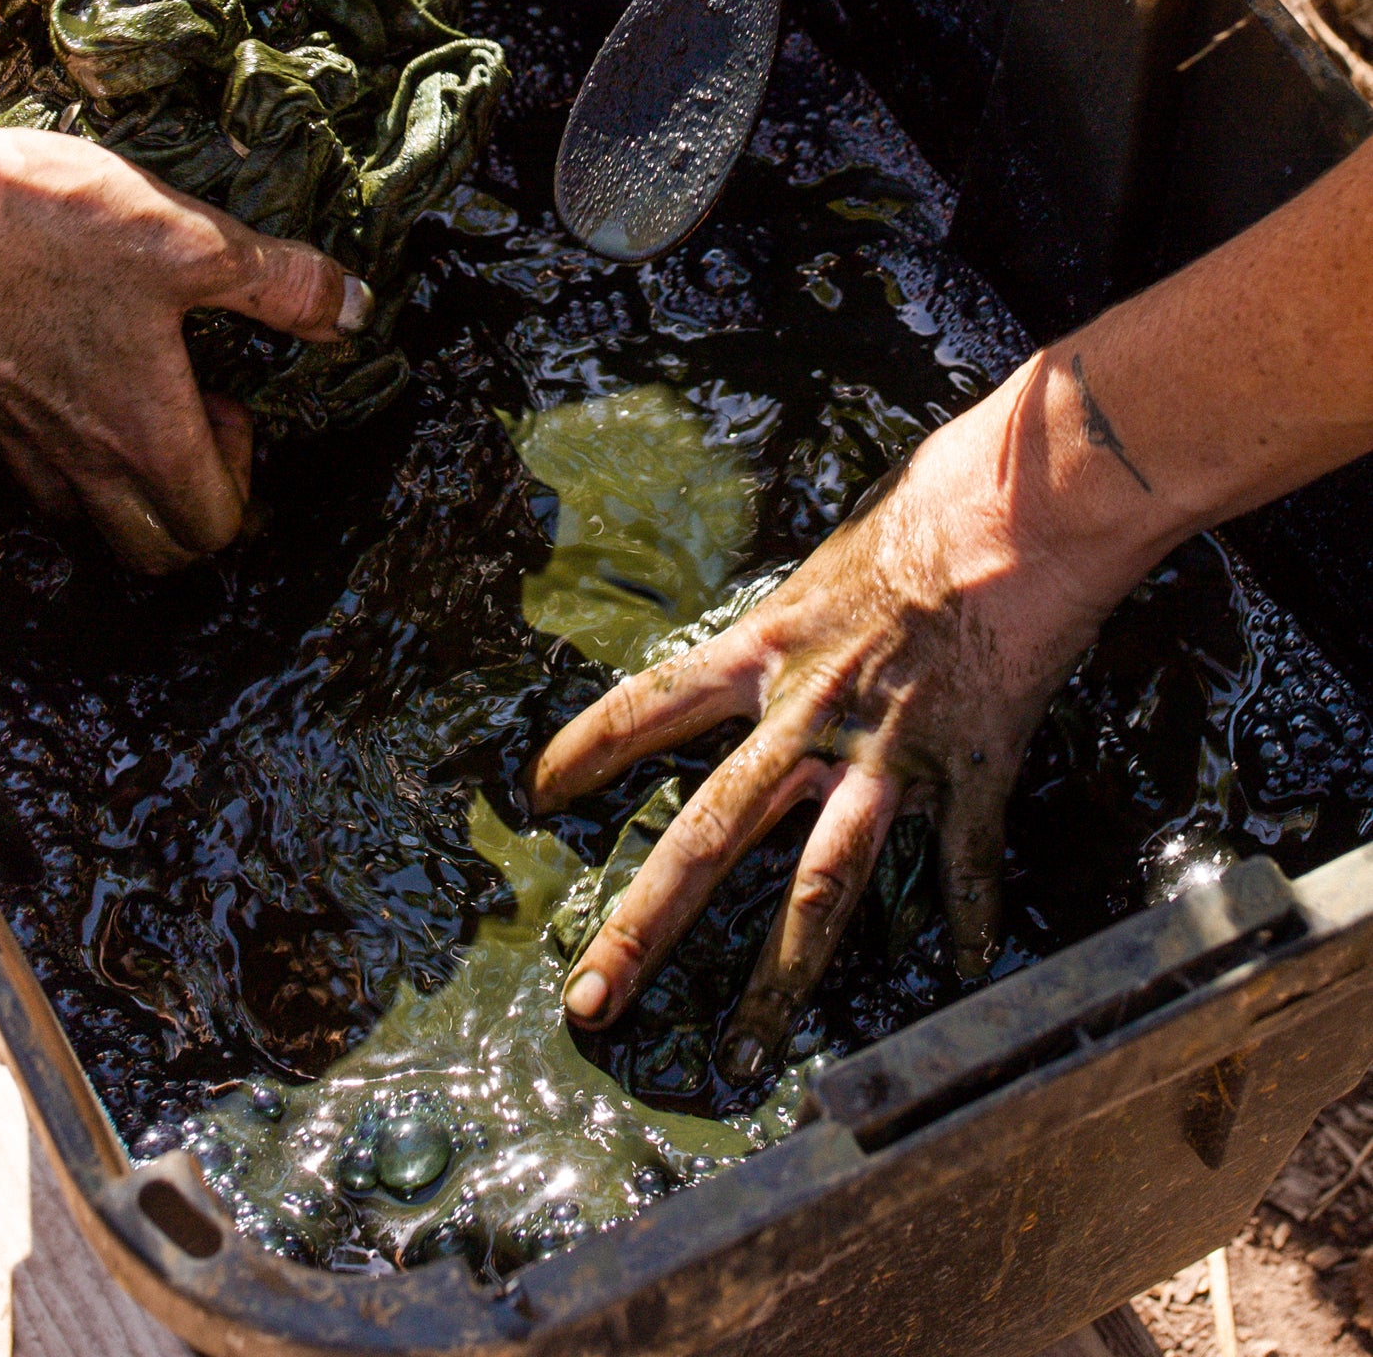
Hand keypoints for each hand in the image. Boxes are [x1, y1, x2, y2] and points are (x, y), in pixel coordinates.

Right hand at [0, 17, 372, 573]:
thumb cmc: (54, 225)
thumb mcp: (194, 241)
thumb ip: (281, 285)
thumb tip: (354, 309)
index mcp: (144, 433)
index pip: (211, 529)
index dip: (243, 482)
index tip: (232, 401)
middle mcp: (82, 459)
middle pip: (153, 549)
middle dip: (196, 508)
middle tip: (200, 416)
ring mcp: (23, 441)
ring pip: (90, 518)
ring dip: (133, 489)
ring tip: (146, 399)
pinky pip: (36, 472)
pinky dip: (72, 459)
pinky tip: (82, 380)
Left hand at [525, 390, 1145, 1080]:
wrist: (1021, 511)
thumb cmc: (931, 501)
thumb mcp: (834, 555)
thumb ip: (805, 617)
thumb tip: (791, 636)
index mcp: (769, 648)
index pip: (651, 704)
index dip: (590, 749)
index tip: (536, 793)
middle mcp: (810, 714)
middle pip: (710, 834)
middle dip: (643, 924)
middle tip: (589, 1001)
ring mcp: (889, 754)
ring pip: (820, 886)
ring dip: (778, 979)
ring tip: (740, 1056)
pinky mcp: (969, 770)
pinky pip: (961, 862)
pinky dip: (964, 916)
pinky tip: (963, 970)